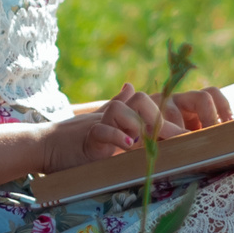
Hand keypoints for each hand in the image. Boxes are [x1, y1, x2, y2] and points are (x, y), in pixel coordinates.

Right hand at [43, 84, 233, 172]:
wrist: (45, 146)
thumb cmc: (75, 141)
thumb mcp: (101, 124)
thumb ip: (118, 106)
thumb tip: (131, 85)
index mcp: (120, 116)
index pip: (147, 107)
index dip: (167, 117)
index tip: (188, 133)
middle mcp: (111, 116)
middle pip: (140, 104)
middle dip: (162, 121)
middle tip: (181, 138)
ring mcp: (98, 124)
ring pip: (121, 112)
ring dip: (138, 125)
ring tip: (152, 142)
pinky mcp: (86, 138)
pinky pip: (102, 131)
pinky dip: (115, 136)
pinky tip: (128, 146)